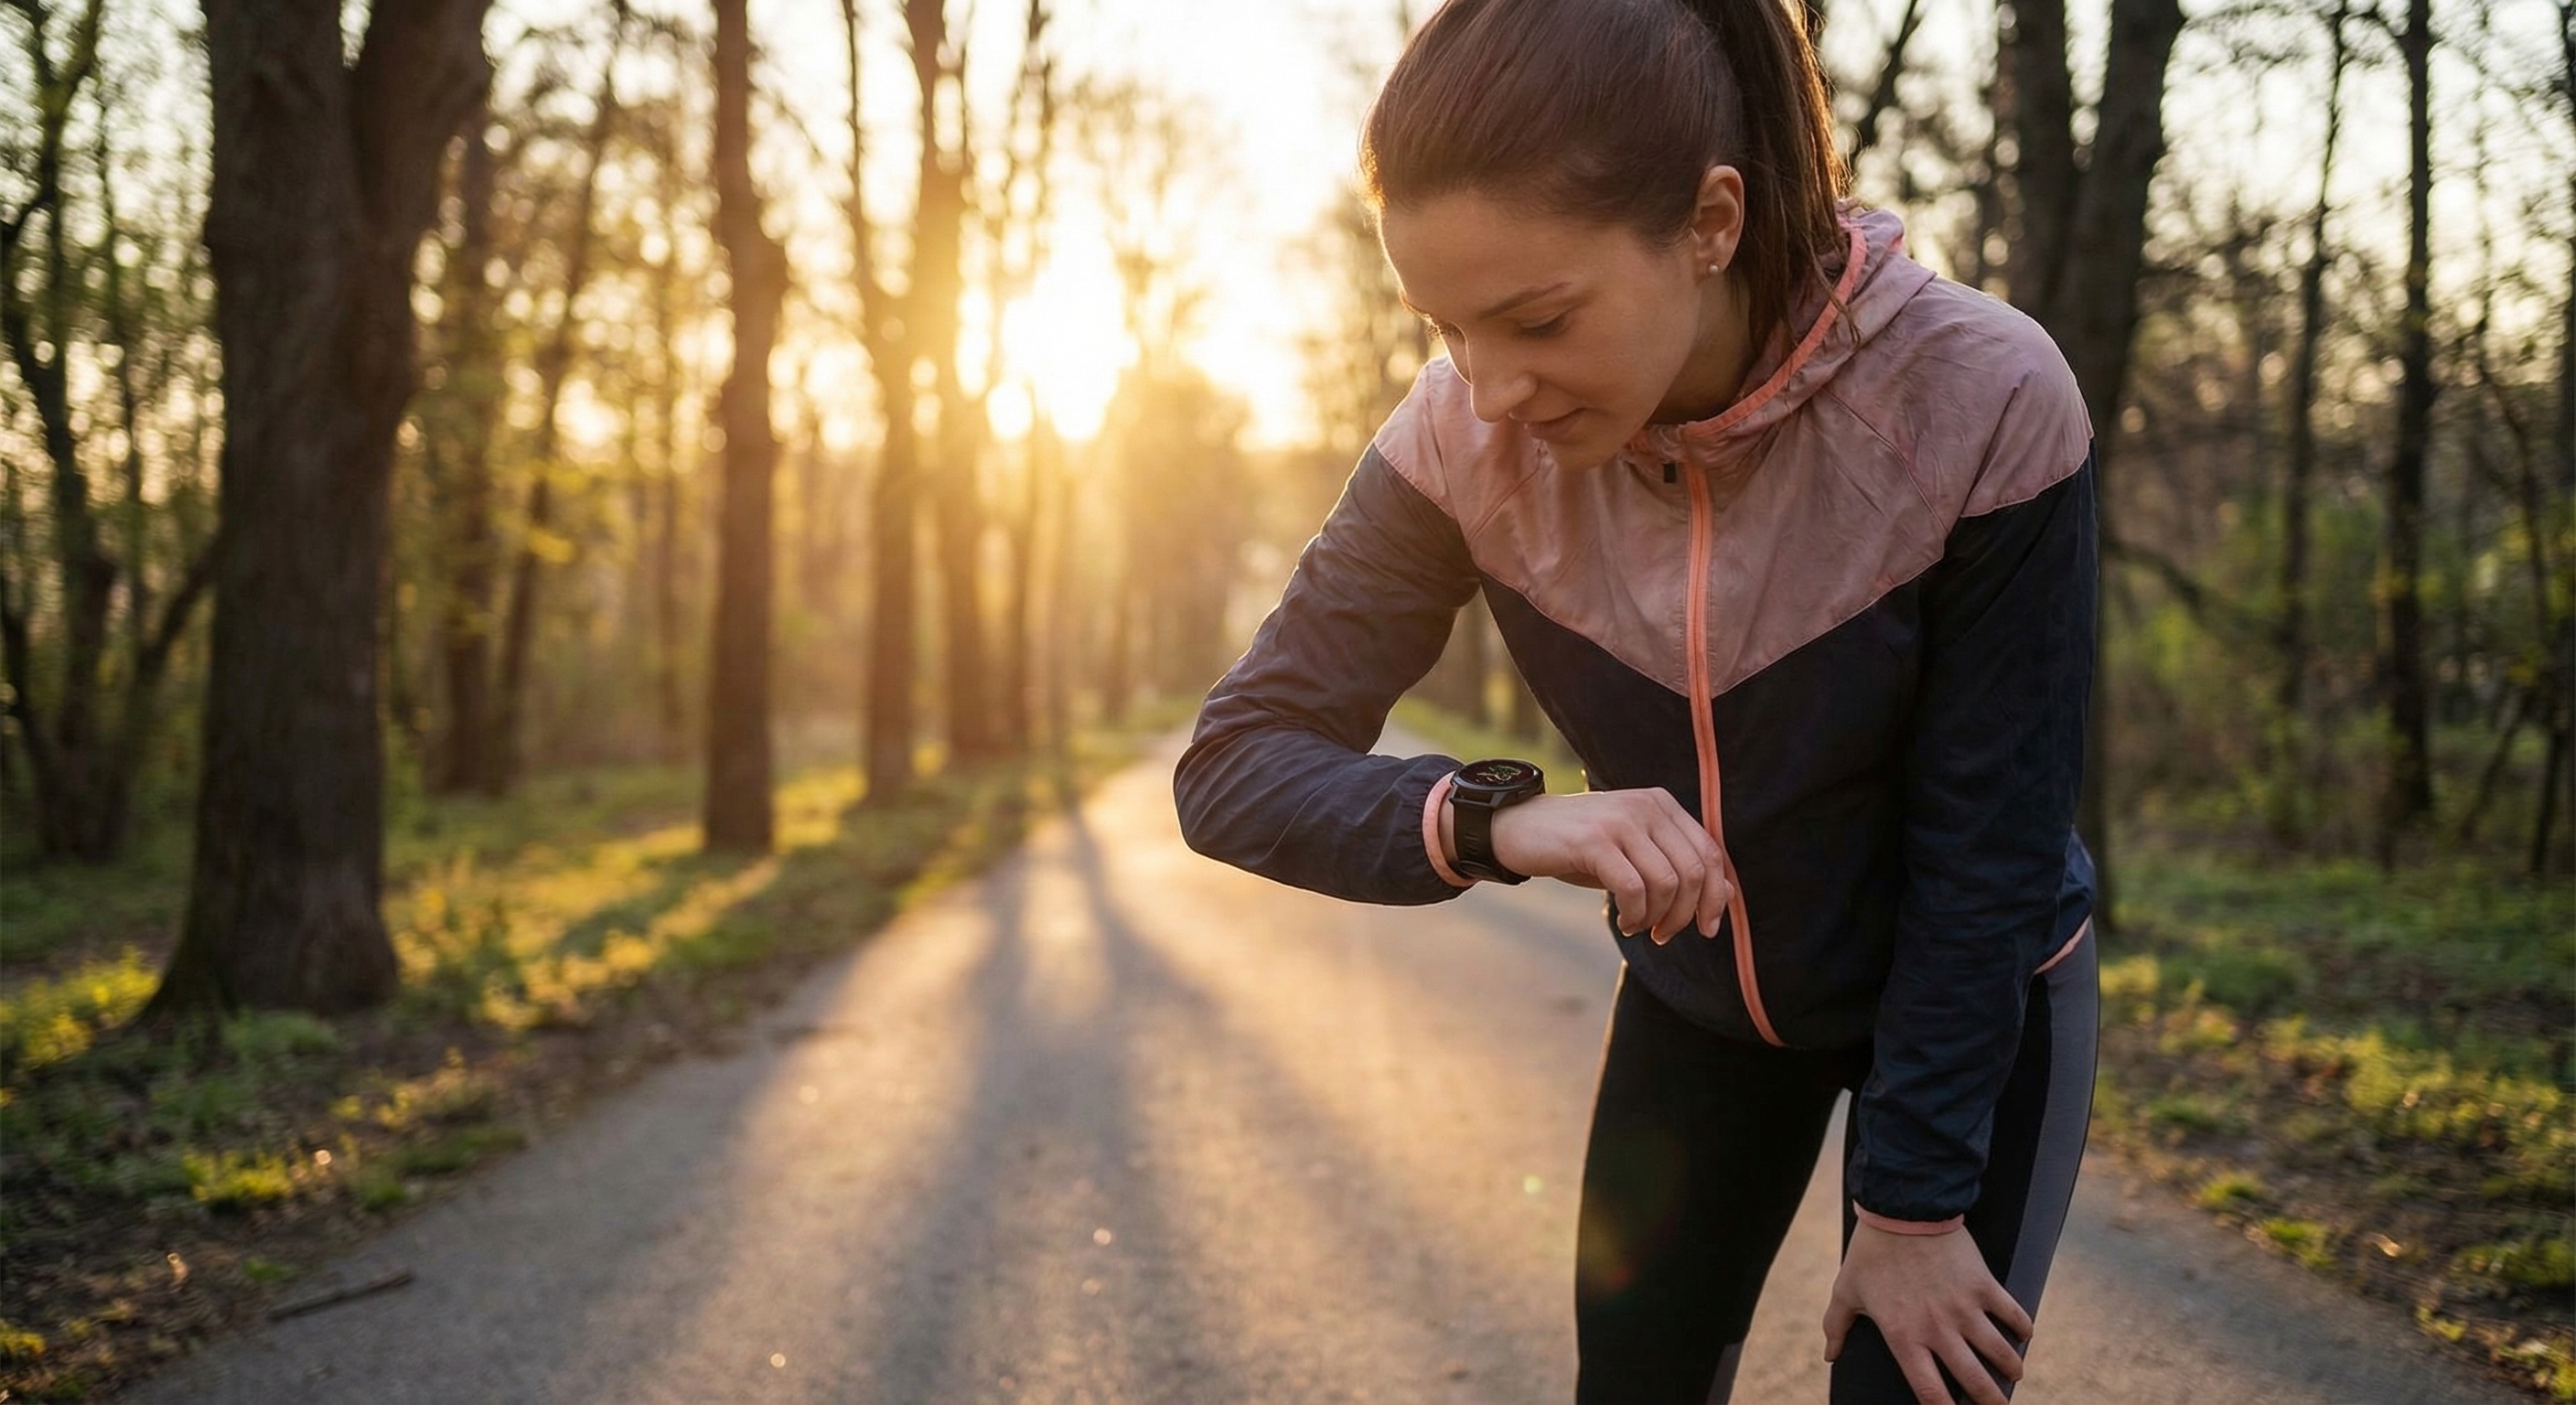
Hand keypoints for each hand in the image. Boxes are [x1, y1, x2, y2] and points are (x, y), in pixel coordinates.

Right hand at [1449, 788, 1729, 941]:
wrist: (1517, 828)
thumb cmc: (1579, 846)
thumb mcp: (1634, 853)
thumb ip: (1676, 865)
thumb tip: (1728, 894)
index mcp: (1662, 804)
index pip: (1709, 854)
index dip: (1715, 897)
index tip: (1706, 929)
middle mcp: (1647, 806)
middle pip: (1693, 872)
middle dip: (1685, 914)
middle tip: (1663, 935)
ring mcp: (1621, 821)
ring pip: (1666, 883)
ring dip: (1656, 918)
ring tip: (1639, 927)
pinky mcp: (1595, 840)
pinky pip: (1634, 889)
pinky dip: (1635, 915)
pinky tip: (1625, 922)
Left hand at [1822, 1222, 2030, 1404]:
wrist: (1902, 1210)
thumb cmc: (1870, 1253)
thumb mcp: (1845, 1291)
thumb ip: (1835, 1327)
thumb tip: (1830, 1356)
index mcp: (1904, 1336)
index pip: (1928, 1389)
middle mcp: (1938, 1329)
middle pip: (1972, 1379)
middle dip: (1990, 1400)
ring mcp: (1964, 1307)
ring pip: (1998, 1351)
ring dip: (2011, 1368)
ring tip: (2016, 1374)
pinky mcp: (1983, 1284)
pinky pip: (2011, 1313)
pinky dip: (2022, 1326)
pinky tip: (2025, 1334)